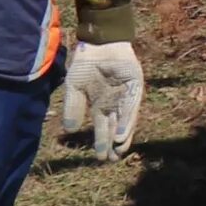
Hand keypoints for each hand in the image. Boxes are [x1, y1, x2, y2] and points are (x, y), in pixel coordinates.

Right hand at [63, 40, 145, 159]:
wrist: (98, 45)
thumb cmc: (86, 65)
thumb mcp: (74, 88)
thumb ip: (73, 108)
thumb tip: (70, 130)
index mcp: (100, 105)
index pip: (102, 128)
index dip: (101, 143)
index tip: (99, 158)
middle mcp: (114, 104)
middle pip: (115, 128)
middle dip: (113, 144)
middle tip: (111, 160)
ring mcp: (126, 96)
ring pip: (125, 120)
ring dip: (122, 135)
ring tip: (119, 151)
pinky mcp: (135, 88)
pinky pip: (131, 107)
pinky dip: (127, 121)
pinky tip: (122, 134)